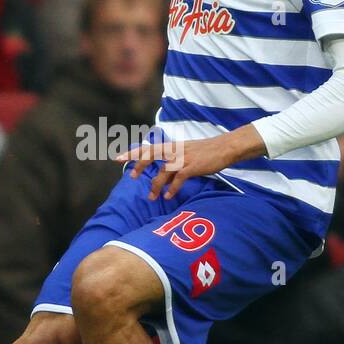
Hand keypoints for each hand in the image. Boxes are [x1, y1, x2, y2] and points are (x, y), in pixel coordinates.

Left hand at [117, 126, 266, 201]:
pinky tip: (168, 197)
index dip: (133, 153)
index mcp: (173, 146)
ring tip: (152, 197)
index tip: (118, 158)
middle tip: (131, 176)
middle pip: (151, 154)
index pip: (149, 147)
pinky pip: (178, 179)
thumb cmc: (207, 151)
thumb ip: (174, 161)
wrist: (225, 147)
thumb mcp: (187, 152)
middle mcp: (175, 150)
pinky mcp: (193, 167)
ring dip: (156, 185)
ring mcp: (184, 158)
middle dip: (139, 164)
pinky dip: (172, 189)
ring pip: (164, 171)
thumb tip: (163, 175)